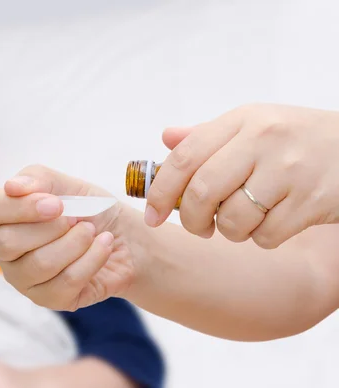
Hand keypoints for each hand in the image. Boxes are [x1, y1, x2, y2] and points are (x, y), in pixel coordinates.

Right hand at [0, 165, 136, 310]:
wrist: (124, 237)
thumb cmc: (88, 209)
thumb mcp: (66, 184)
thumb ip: (37, 178)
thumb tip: (11, 186)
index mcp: (3, 216)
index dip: (23, 207)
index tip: (57, 204)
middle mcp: (5, 250)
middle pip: (8, 243)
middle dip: (51, 229)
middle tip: (76, 219)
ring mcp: (23, 278)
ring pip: (40, 264)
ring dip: (76, 243)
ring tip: (92, 232)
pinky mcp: (47, 299)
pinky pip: (66, 282)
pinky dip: (92, 259)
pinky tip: (102, 247)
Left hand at [145, 103, 338, 248]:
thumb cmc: (295, 140)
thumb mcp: (253, 125)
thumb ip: (208, 135)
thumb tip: (166, 139)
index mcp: (242, 120)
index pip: (184, 157)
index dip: (160, 191)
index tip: (152, 215)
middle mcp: (264, 139)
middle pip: (203, 192)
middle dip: (192, 220)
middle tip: (199, 227)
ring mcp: (290, 169)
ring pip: (233, 220)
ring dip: (231, 231)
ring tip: (244, 219)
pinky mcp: (312, 200)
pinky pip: (266, 236)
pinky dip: (262, 238)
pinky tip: (275, 221)